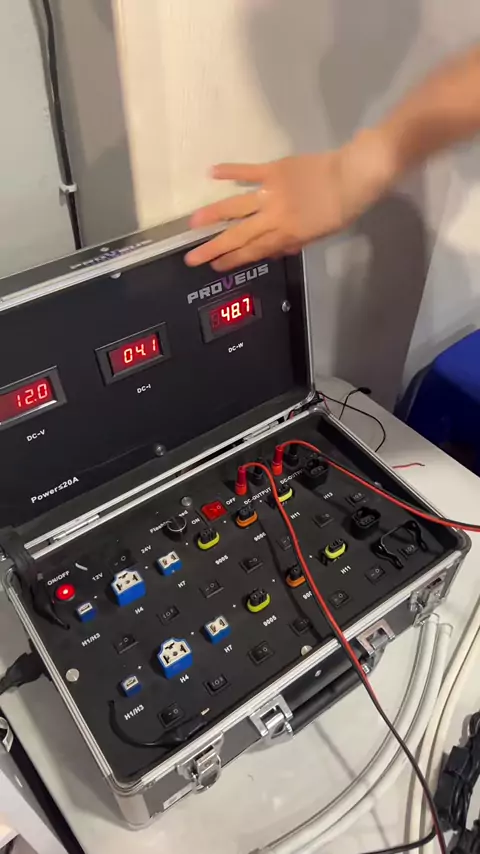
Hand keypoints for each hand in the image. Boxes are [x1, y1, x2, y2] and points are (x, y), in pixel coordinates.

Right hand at [185, 131, 392, 270]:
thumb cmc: (341, 210)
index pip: (253, 251)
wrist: (353, 176)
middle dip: (214, 248)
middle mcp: (273, 217)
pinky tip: (211, 172)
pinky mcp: (273, 170)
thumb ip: (292, 243)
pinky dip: (230, 171)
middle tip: (192, 256)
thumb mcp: (318, 235)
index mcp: (286, 235)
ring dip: (213, 215)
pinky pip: (248, 171)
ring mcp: (271, 192)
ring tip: (193, 222)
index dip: (232, 260)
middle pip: (238, 235)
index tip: (214, 266)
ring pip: (236, 206)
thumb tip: (269, 252)